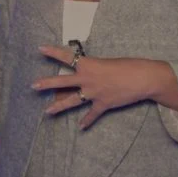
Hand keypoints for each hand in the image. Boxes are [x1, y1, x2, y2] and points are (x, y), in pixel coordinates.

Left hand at [32, 45, 155, 128]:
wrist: (144, 78)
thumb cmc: (131, 65)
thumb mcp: (111, 63)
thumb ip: (98, 69)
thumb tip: (94, 75)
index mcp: (90, 64)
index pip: (67, 57)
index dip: (52, 52)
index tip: (40, 48)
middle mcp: (88, 79)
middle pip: (62, 82)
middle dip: (47, 83)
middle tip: (33, 85)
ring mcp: (94, 93)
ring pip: (72, 101)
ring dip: (59, 106)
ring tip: (47, 111)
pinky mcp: (103, 104)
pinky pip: (92, 114)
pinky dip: (87, 121)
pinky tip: (81, 127)